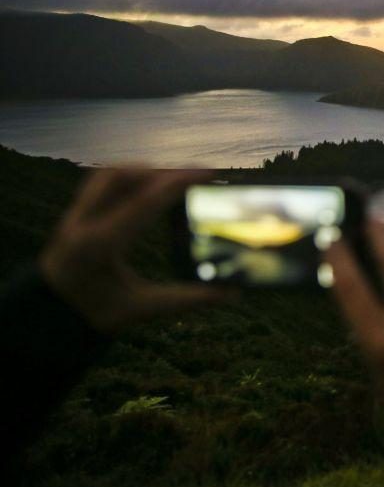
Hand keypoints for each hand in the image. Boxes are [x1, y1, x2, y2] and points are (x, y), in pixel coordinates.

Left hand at [40, 167, 230, 332]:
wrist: (49, 316)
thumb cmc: (95, 313)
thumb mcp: (142, 309)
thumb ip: (187, 299)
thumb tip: (231, 292)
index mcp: (101, 244)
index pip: (144, 201)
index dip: (177, 182)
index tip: (207, 172)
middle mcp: (83, 222)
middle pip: (122, 176)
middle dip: (161, 171)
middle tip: (193, 177)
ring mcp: (74, 214)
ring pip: (108, 174)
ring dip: (143, 170)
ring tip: (171, 180)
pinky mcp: (74, 213)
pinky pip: (100, 182)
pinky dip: (127, 177)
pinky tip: (147, 187)